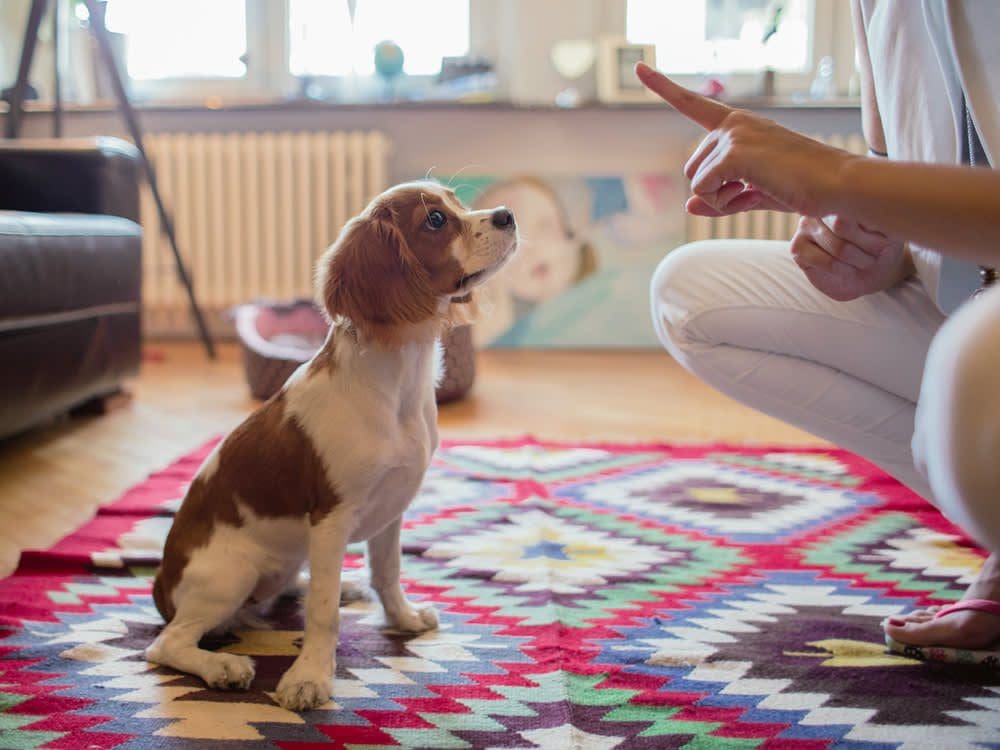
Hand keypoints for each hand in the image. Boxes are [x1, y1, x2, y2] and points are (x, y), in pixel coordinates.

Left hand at [635, 62, 857, 217]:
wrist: (837, 185)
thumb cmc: (802, 187)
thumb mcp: (754, 194)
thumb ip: (719, 198)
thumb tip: (688, 204)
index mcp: (738, 125)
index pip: (693, 105)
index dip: (663, 87)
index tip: (639, 68)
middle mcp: (734, 123)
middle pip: (692, 169)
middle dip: (715, 192)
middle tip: (752, 192)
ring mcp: (734, 134)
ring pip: (697, 182)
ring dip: (721, 199)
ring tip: (757, 192)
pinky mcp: (736, 152)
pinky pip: (705, 190)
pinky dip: (724, 203)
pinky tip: (754, 194)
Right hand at [791, 215, 913, 300]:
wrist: (874, 273)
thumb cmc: (882, 246)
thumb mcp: (888, 227)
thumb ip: (870, 216)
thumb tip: (848, 217)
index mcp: (844, 192)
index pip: (855, 203)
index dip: (874, 227)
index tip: (887, 238)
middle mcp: (822, 205)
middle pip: (843, 225)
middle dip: (868, 245)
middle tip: (877, 252)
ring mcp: (806, 224)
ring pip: (838, 246)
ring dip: (858, 260)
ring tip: (865, 261)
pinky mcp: (797, 247)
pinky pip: (825, 260)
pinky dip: (843, 269)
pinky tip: (847, 269)